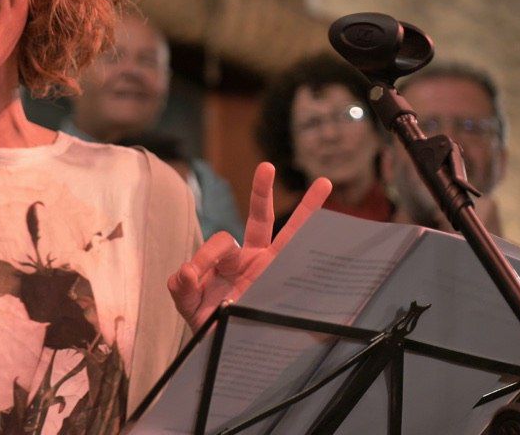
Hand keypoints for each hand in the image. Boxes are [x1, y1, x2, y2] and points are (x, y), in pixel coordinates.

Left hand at [168, 162, 331, 330]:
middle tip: (266, 167)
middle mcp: (252, 259)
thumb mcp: (190, 307)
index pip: (221, 242)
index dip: (205, 254)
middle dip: (261, 192)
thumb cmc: (210, 326)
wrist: (227, 351)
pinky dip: (319, 251)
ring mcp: (272, 270)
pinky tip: (338, 234)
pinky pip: (303, 266)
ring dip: (308, 210)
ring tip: (324, 183)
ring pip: (291, 235)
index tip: (192, 275)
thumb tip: (185, 270)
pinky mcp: (286, 285)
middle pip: (259, 219)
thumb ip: (181, 289)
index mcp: (227, 261)